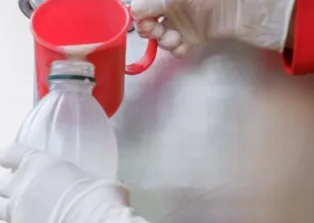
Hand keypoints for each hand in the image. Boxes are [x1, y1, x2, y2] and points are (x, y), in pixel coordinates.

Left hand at [0, 143, 161, 222]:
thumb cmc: (103, 199)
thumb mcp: (97, 180)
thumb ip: (86, 182)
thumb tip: (98, 191)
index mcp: (39, 165)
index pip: (10, 154)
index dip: (6, 158)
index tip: (4, 160)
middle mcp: (21, 187)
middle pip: (2, 185)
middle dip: (9, 190)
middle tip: (21, 196)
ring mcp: (16, 215)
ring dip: (3, 213)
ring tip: (13, 220)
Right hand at [131, 0, 294, 56]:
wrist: (255, 9)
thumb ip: (155, 0)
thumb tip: (135, 10)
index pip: (143, 4)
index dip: (140, 15)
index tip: (145, 23)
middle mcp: (175, 4)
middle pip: (149, 21)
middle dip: (150, 30)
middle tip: (158, 33)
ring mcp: (186, 21)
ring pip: (161, 35)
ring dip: (163, 41)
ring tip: (176, 40)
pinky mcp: (196, 36)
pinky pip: (178, 46)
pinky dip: (177, 49)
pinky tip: (184, 47)